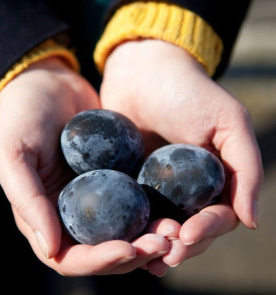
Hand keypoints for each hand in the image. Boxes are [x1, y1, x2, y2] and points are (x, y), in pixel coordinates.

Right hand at [0, 57, 171, 275]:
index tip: (127, 250)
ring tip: (175, 232)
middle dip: (133, 253)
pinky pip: (135, 200)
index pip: (70, 256)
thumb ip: (26, 200)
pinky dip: (153, 211)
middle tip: (164, 244)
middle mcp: (72, 212)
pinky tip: (173, 210)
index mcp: (44, 216)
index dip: (98, 261)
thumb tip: (51, 248)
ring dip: (148, 237)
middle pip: (104, 249)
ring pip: (124, 231)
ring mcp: (95, 196)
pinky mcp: (114, 177)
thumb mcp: (11, 153)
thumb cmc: (21, 116)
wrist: (47, 84)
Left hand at [100, 40, 262, 272]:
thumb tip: (252, 220)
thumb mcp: (228, 121)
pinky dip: (131, 229)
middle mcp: (186, 188)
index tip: (187, 236)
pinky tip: (124, 241)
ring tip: (146, 256)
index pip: (217, 216)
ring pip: (161, 226)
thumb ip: (245, 168)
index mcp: (214, 178)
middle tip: (165, 254)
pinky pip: (132, 211)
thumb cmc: (188, 92)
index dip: (206, 230)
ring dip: (155, 244)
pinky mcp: (129, 180)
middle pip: (188, 229)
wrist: (142, 72)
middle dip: (179, 245)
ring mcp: (156, 186)